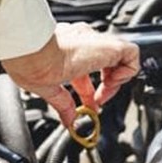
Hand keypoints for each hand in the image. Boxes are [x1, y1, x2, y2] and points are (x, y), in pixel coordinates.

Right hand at [1, 22, 139, 126]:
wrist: (32, 52)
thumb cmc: (29, 63)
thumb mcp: (47, 89)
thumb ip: (62, 104)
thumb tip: (68, 120)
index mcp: (67, 51)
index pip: (86, 70)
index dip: (90, 91)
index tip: (89, 105)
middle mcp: (82, 43)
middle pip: (104, 65)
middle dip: (105, 87)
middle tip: (97, 102)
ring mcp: (96, 42)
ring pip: (120, 58)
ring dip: (116, 81)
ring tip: (104, 94)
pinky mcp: (109, 45)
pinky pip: (131, 55)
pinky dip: (127, 72)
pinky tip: (111, 83)